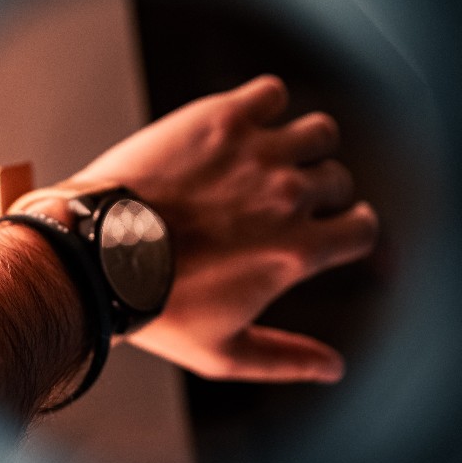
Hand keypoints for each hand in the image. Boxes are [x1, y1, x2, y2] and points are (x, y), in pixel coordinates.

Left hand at [25, 75, 377, 383]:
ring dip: (304, 143)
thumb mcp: (224, 352)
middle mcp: (289, 196)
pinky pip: (272, 93)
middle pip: (337, 178)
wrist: (96, 254)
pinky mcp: (223, 119)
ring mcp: (258, 153)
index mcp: (297, 251)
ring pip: (319, 130)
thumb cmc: (156, 308)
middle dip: (320, 189)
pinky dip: (266, 104)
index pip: (364, 227)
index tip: (332, 225)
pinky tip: (243, 124)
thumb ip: (286, 358)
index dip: (351, 227)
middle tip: (282, 197)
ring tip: (273, 154)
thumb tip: (334, 369)